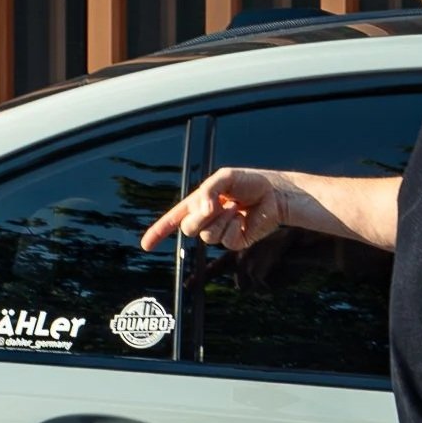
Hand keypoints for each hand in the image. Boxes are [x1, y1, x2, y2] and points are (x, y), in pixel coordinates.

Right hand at [139, 166, 284, 254]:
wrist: (275, 193)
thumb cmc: (250, 182)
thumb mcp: (224, 177)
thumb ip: (208, 190)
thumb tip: (203, 210)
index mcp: (199, 203)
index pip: (174, 219)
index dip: (158, 232)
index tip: (146, 244)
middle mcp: (207, 219)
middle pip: (188, 228)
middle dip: (199, 217)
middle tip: (216, 205)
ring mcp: (220, 231)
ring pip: (206, 236)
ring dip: (221, 219)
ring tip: (235, 208)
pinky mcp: (235, 242)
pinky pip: (225, 241)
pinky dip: (233, 227)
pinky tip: (242, 218)